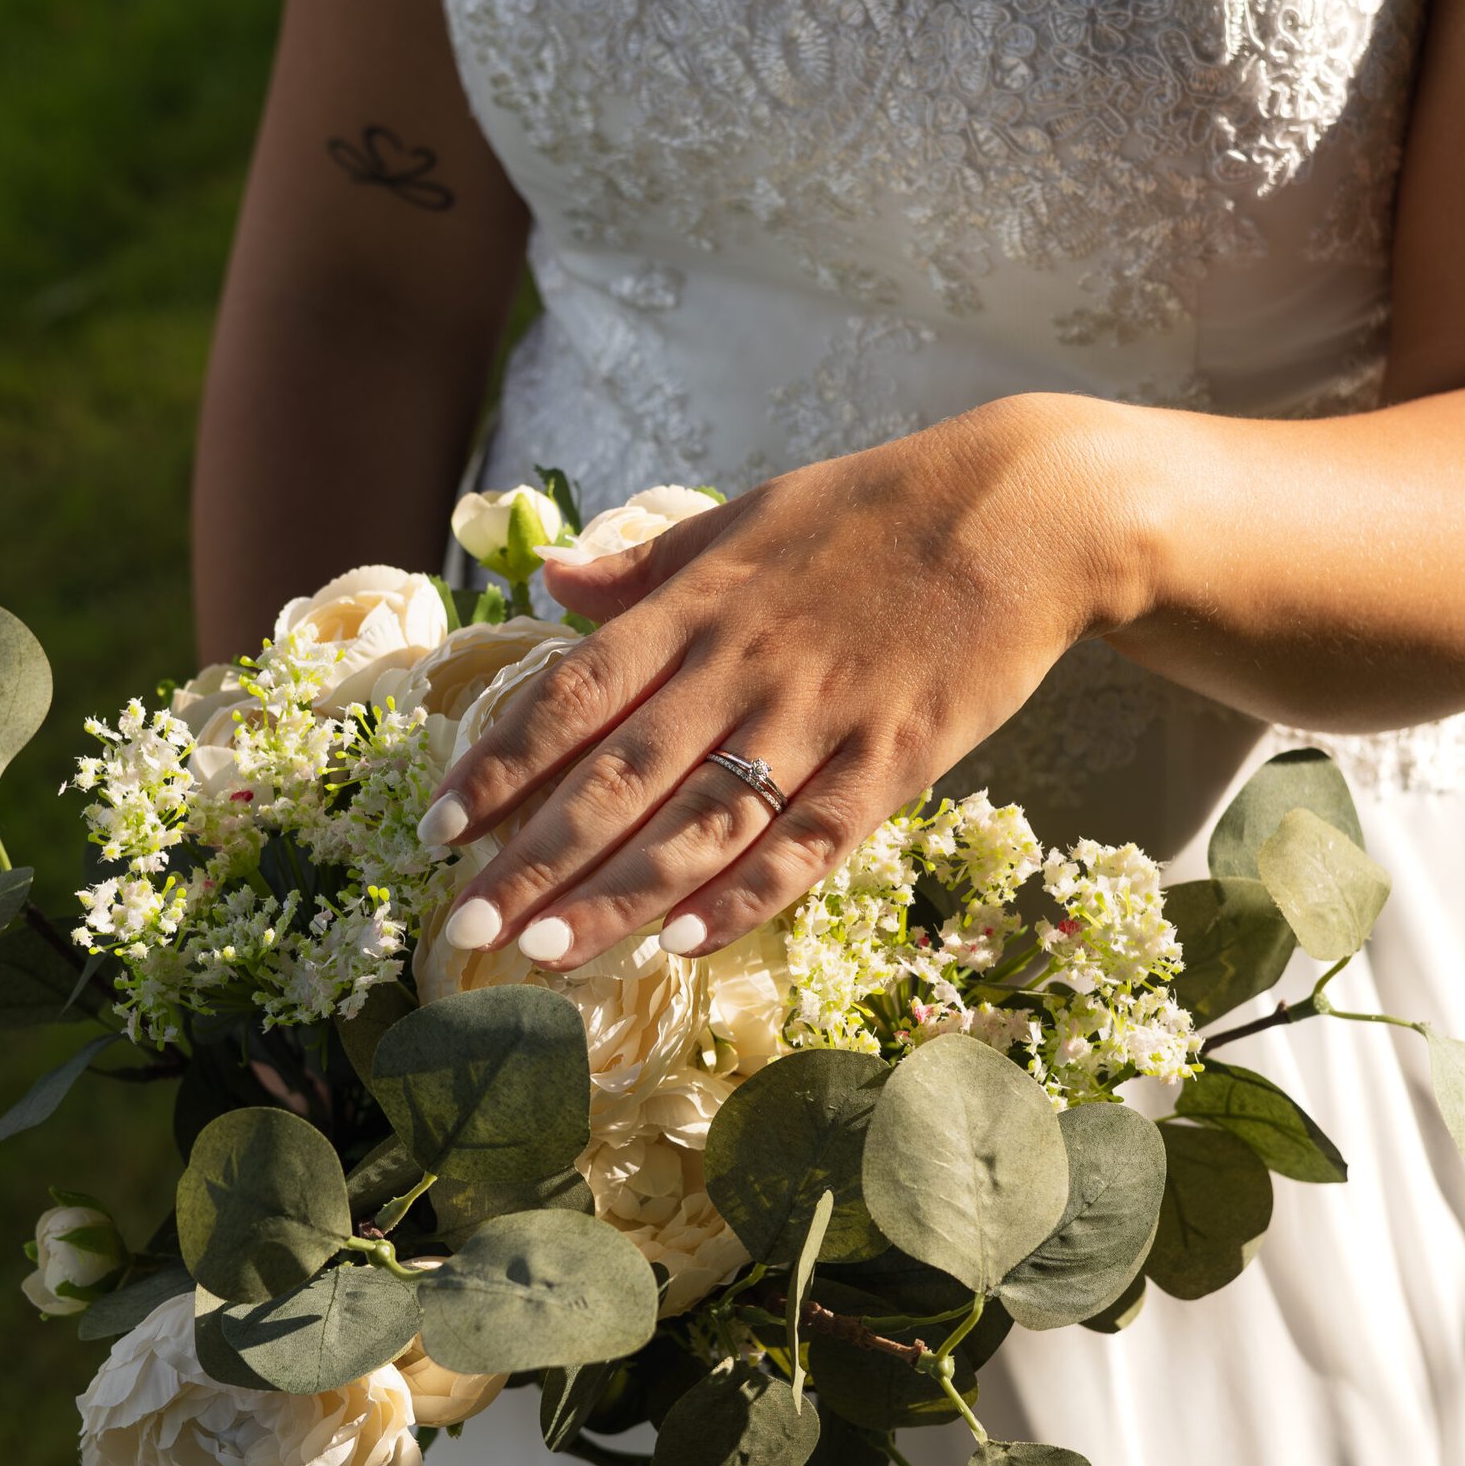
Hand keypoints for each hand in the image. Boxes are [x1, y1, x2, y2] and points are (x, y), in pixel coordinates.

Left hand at [425, 395, 1149, 966]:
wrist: (1024, 513)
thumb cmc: (873, 513)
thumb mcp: (748, 517)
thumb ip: (648, 565)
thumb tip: (553, 584)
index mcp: (699, 607)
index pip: (572, 697)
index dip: (500, 764)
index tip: (441, 824)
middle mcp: (744, 669)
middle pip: (618, 778)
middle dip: (534, 858)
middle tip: (466, 928)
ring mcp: (820, 720)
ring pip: (702, 823)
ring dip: (618, 894)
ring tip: (546, 952)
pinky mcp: (894, 761)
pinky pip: (811, 841)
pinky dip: (750, 894)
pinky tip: (689, 942)